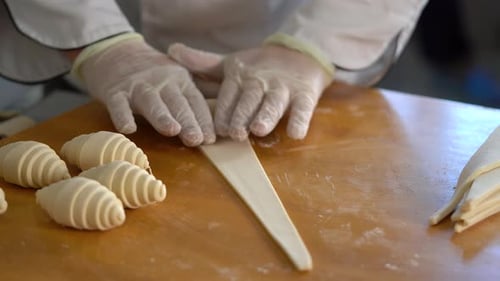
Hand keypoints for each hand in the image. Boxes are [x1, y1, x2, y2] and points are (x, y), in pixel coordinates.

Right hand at [76, 35, 214, 145]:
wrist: (116, 53)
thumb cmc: (155, 75)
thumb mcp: (180, 79)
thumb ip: (202, 93)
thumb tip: (230, 111)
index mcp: (181, 80)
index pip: (195, 101)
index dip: (204, 120)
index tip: (212, 138)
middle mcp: (162, 81)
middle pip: (177, 103)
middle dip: (188, 121)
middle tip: (197, 139)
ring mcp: (138, 86)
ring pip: (152, 102)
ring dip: (162, 116)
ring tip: (172, 130)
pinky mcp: (115, 92)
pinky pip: (118, 104)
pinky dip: (122, 116)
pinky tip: (128, 128)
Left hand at [168, 43, 332, 140]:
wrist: (300, 54)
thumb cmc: (259, 67)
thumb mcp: (232, 64)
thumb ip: (204, 63)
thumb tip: (171, 51)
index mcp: (240, 76)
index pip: (228, 95)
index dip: (222, 111)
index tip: (216, 129)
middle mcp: (260, 82)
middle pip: (249, 99)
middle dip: (242, 115)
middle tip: (235, 133)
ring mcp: (284, 88)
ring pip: (274, 103)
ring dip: (266, 115)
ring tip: (259, 129)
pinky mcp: (305, 95)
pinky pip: (303, 109)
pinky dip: (300, 120)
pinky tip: (295, 133)